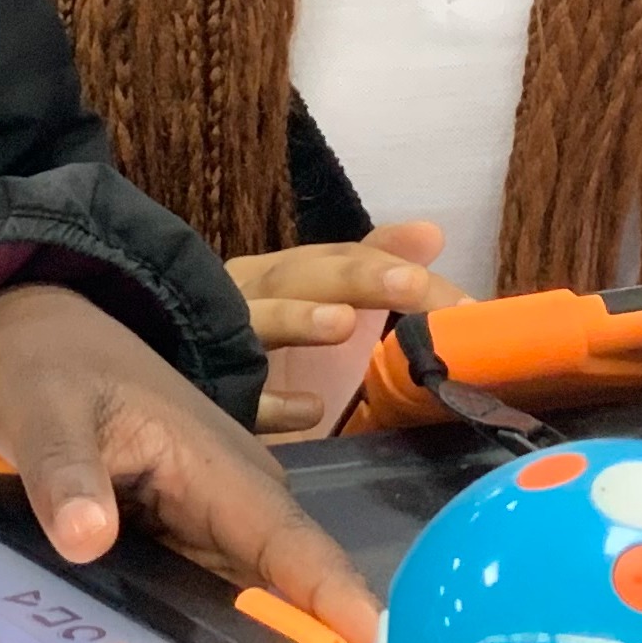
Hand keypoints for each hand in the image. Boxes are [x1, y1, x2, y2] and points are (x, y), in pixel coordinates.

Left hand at [0, 280, 378, 642]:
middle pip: (282, 598)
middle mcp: (234, 505)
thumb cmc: (49, 362)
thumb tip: (89, 540)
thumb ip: (65, 472)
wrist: (39, 334)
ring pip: (251, 613)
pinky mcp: (184, 548)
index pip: (290, 542)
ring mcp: (212, 531)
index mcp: (218, 465)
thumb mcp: (42, 408)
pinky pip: (212, 608)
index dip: (333, 601)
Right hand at [227, 222, 466, 433]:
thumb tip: (430, 233)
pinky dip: (271, 402)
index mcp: (279, 275)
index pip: (340, 257)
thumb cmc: (261, 346)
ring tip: (342, 322)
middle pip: (299, 276)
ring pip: (255, 322)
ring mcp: (220, 340)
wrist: (181, 384)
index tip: (461, 300)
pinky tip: (310, 409)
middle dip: (356, 278)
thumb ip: (371, 269)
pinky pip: (240, 396)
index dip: (395, 267)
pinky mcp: (209, 391)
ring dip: (296, 320)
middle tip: (412, 286)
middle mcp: (247, 295)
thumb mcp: (319, 303)